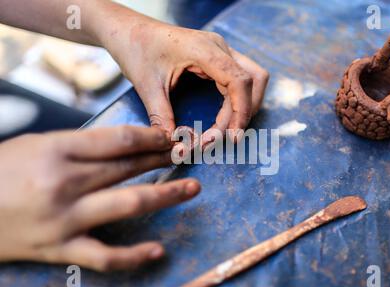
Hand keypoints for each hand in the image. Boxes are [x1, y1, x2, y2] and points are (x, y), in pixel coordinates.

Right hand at [0, 126, 199, 270]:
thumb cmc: (0, 172)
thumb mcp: (36, 145)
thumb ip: (79, 147)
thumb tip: (124, 147)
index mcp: (57, 150)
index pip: (119, 141)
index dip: (151, 138)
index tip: (169, 136)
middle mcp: (64, 183)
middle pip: (128, 168)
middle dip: (162, 160)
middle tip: (185, 155)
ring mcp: (64, 219)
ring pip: (127, 205)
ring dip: (166, 196)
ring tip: (191, 190)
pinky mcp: (59, 249)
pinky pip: (104, 256)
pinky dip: (133, 256)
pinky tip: (158, 250)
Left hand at [100, 15, 268, 141]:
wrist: (128, 30)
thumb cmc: (136, 50)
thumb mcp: (147, 86)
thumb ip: (162, 117)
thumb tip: (176, 147)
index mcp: (204, 49)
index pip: (239, 80)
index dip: (241, 111)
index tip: (230, 136)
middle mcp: (218, 47)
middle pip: (254, 80)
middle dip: (245, 112)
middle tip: (226, 137)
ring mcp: (221, 50)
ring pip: (252, 79)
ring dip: (244, 107)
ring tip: (225, 131)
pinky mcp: (217, 57)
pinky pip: (239, 80)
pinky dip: (237, 101)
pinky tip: (222, 119)